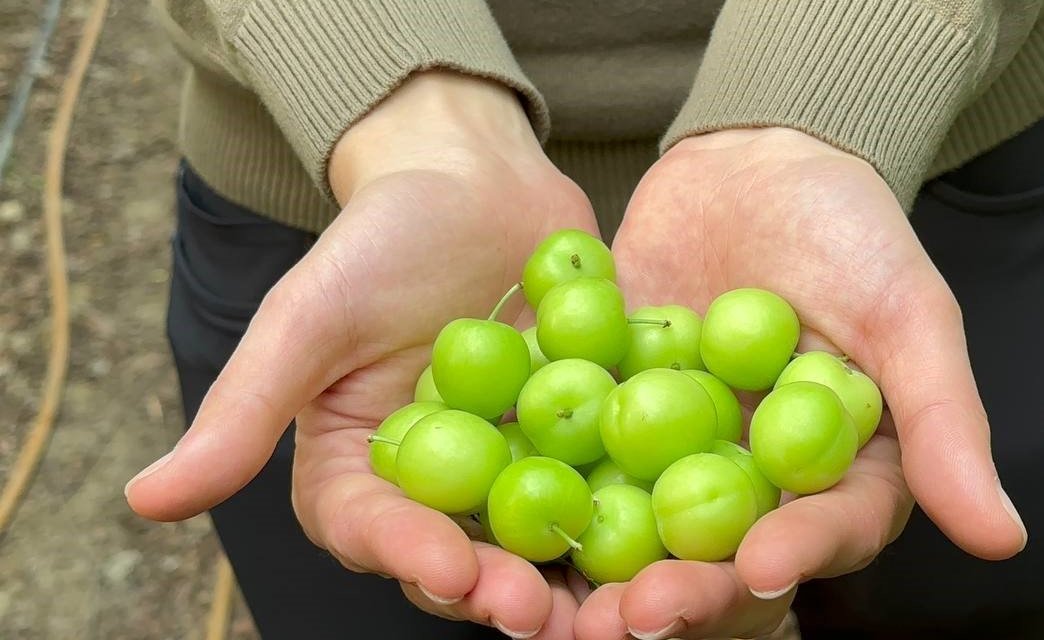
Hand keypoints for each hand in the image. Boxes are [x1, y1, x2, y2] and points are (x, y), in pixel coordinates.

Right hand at [125, 71, 593, 638]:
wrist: (475, 181)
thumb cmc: (379, 239)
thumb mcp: (306, 319)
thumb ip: (244, 410)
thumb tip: (144, 500)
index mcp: (363, 472)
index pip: (374, 532)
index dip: (407, 558)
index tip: (447, 572)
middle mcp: (442, 486)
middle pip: (465, 556)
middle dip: (499, 590)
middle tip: (537, 612)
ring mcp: (519, 466)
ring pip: (544, 536)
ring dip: (575, 574)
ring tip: (611, 603)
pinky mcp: (585, 437)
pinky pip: (614, 478)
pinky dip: (640, 505)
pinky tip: (675, 529)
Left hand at [575, 128, 1027, 639]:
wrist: (754, 162)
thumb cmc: (852, 230)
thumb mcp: (908, 314)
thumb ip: (943, 421)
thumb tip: (1002, 537)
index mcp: (835, 472)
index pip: (822, 530)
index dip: (795, 554)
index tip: (760, 570)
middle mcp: (752, 480)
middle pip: (719, 554)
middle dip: (681, 590)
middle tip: (634, 617)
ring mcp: (673, 453)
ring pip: (637, 526)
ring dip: (598, 570)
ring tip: (557, 605)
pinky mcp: (607, 414)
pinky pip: (573, 455)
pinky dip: (539, 483)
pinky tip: (493, 512)